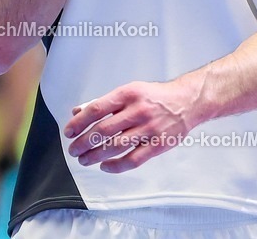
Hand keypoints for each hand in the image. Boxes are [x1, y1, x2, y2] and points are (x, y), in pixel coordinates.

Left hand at [63, 77, 206, 172]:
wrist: (187, 102)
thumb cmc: (155, 96)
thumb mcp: (130, 90)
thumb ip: (105, 102)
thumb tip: (79, 112)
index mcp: (128, 94)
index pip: (97, 109)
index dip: (79, 122)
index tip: (69, 132)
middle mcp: (138, 110)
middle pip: (104, 130)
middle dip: (84, 142)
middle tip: (73, 150)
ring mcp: (149, 128)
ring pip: (116, 146)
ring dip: (96, 155)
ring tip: (84, 160)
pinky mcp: (158, 144)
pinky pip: (133, 159)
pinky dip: (116, 165)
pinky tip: (105, 166)